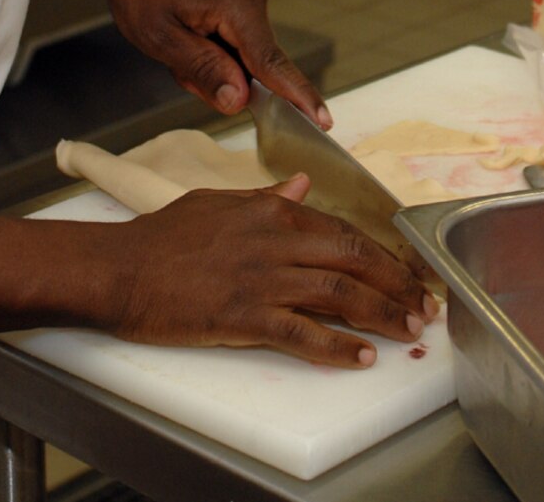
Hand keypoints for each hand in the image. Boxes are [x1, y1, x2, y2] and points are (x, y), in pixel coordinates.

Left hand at [50, 0, 328, 126]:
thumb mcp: (160, 37)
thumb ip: (203, 70)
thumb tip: (240, 99)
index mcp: (238, 7)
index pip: (274, 64)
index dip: (298, 97)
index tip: (323, 122)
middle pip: (254, 66)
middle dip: (220, 79)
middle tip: (179, 69)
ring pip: (240, 55)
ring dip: (208, 62)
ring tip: (174, 44)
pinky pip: (232, 39)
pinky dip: (208, 47)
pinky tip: (182, 35)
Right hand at [103, 175, 435, 366]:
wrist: (119, 268)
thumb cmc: (161, 236)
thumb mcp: (217, 202)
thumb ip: (264, 197)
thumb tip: (301, 185)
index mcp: (271, 211)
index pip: (343, 230)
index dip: (382, 253)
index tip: (407, 271)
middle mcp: (274, 241)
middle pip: (354, 259)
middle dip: (397, 283)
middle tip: (423, 304)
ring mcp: (261, 279)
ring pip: (339, 294)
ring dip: (382, 314)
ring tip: (409, 332)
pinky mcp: (244, 317)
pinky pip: (303, 333)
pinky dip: (337, 347)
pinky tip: (361, 357)